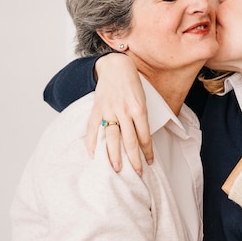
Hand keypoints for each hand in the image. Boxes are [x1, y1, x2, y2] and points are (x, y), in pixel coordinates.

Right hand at [86, 53, 152, 173]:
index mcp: (139, 109)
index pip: (144, 136)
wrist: (115, 67)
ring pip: (113, 138)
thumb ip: (141, 118)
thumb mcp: (143, 99)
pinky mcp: (97, 109)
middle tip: (137, 173)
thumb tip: (142, 139)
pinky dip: (92, 143)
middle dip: (134, 159)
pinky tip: (94, 155)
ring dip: (115, 156)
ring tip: (117, 169)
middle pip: (130, 141)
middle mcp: (124, 111)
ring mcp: (109, 111)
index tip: (149, 162)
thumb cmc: (133, 84)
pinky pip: (93, 129)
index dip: (147, 151)